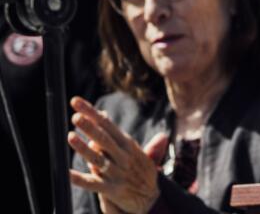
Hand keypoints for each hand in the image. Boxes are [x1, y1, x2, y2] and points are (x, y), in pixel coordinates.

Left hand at [68, 97, 167, 213]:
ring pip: (98, 159)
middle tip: (76, 116)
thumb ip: (115, 132)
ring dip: (84, 148)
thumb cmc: (139, 171)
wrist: (151, 198)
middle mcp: (123, 157)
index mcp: (128, 145)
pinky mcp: (112, 189)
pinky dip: (79, 179)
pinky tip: (66, 173)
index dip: (92, 114)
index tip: (77, 102)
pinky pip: (93, 184)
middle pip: (104, 139)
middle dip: (90, 127)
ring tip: (71, 137)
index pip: (108, 125)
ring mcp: (118, 173)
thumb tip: (102, 113)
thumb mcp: (133, 149)